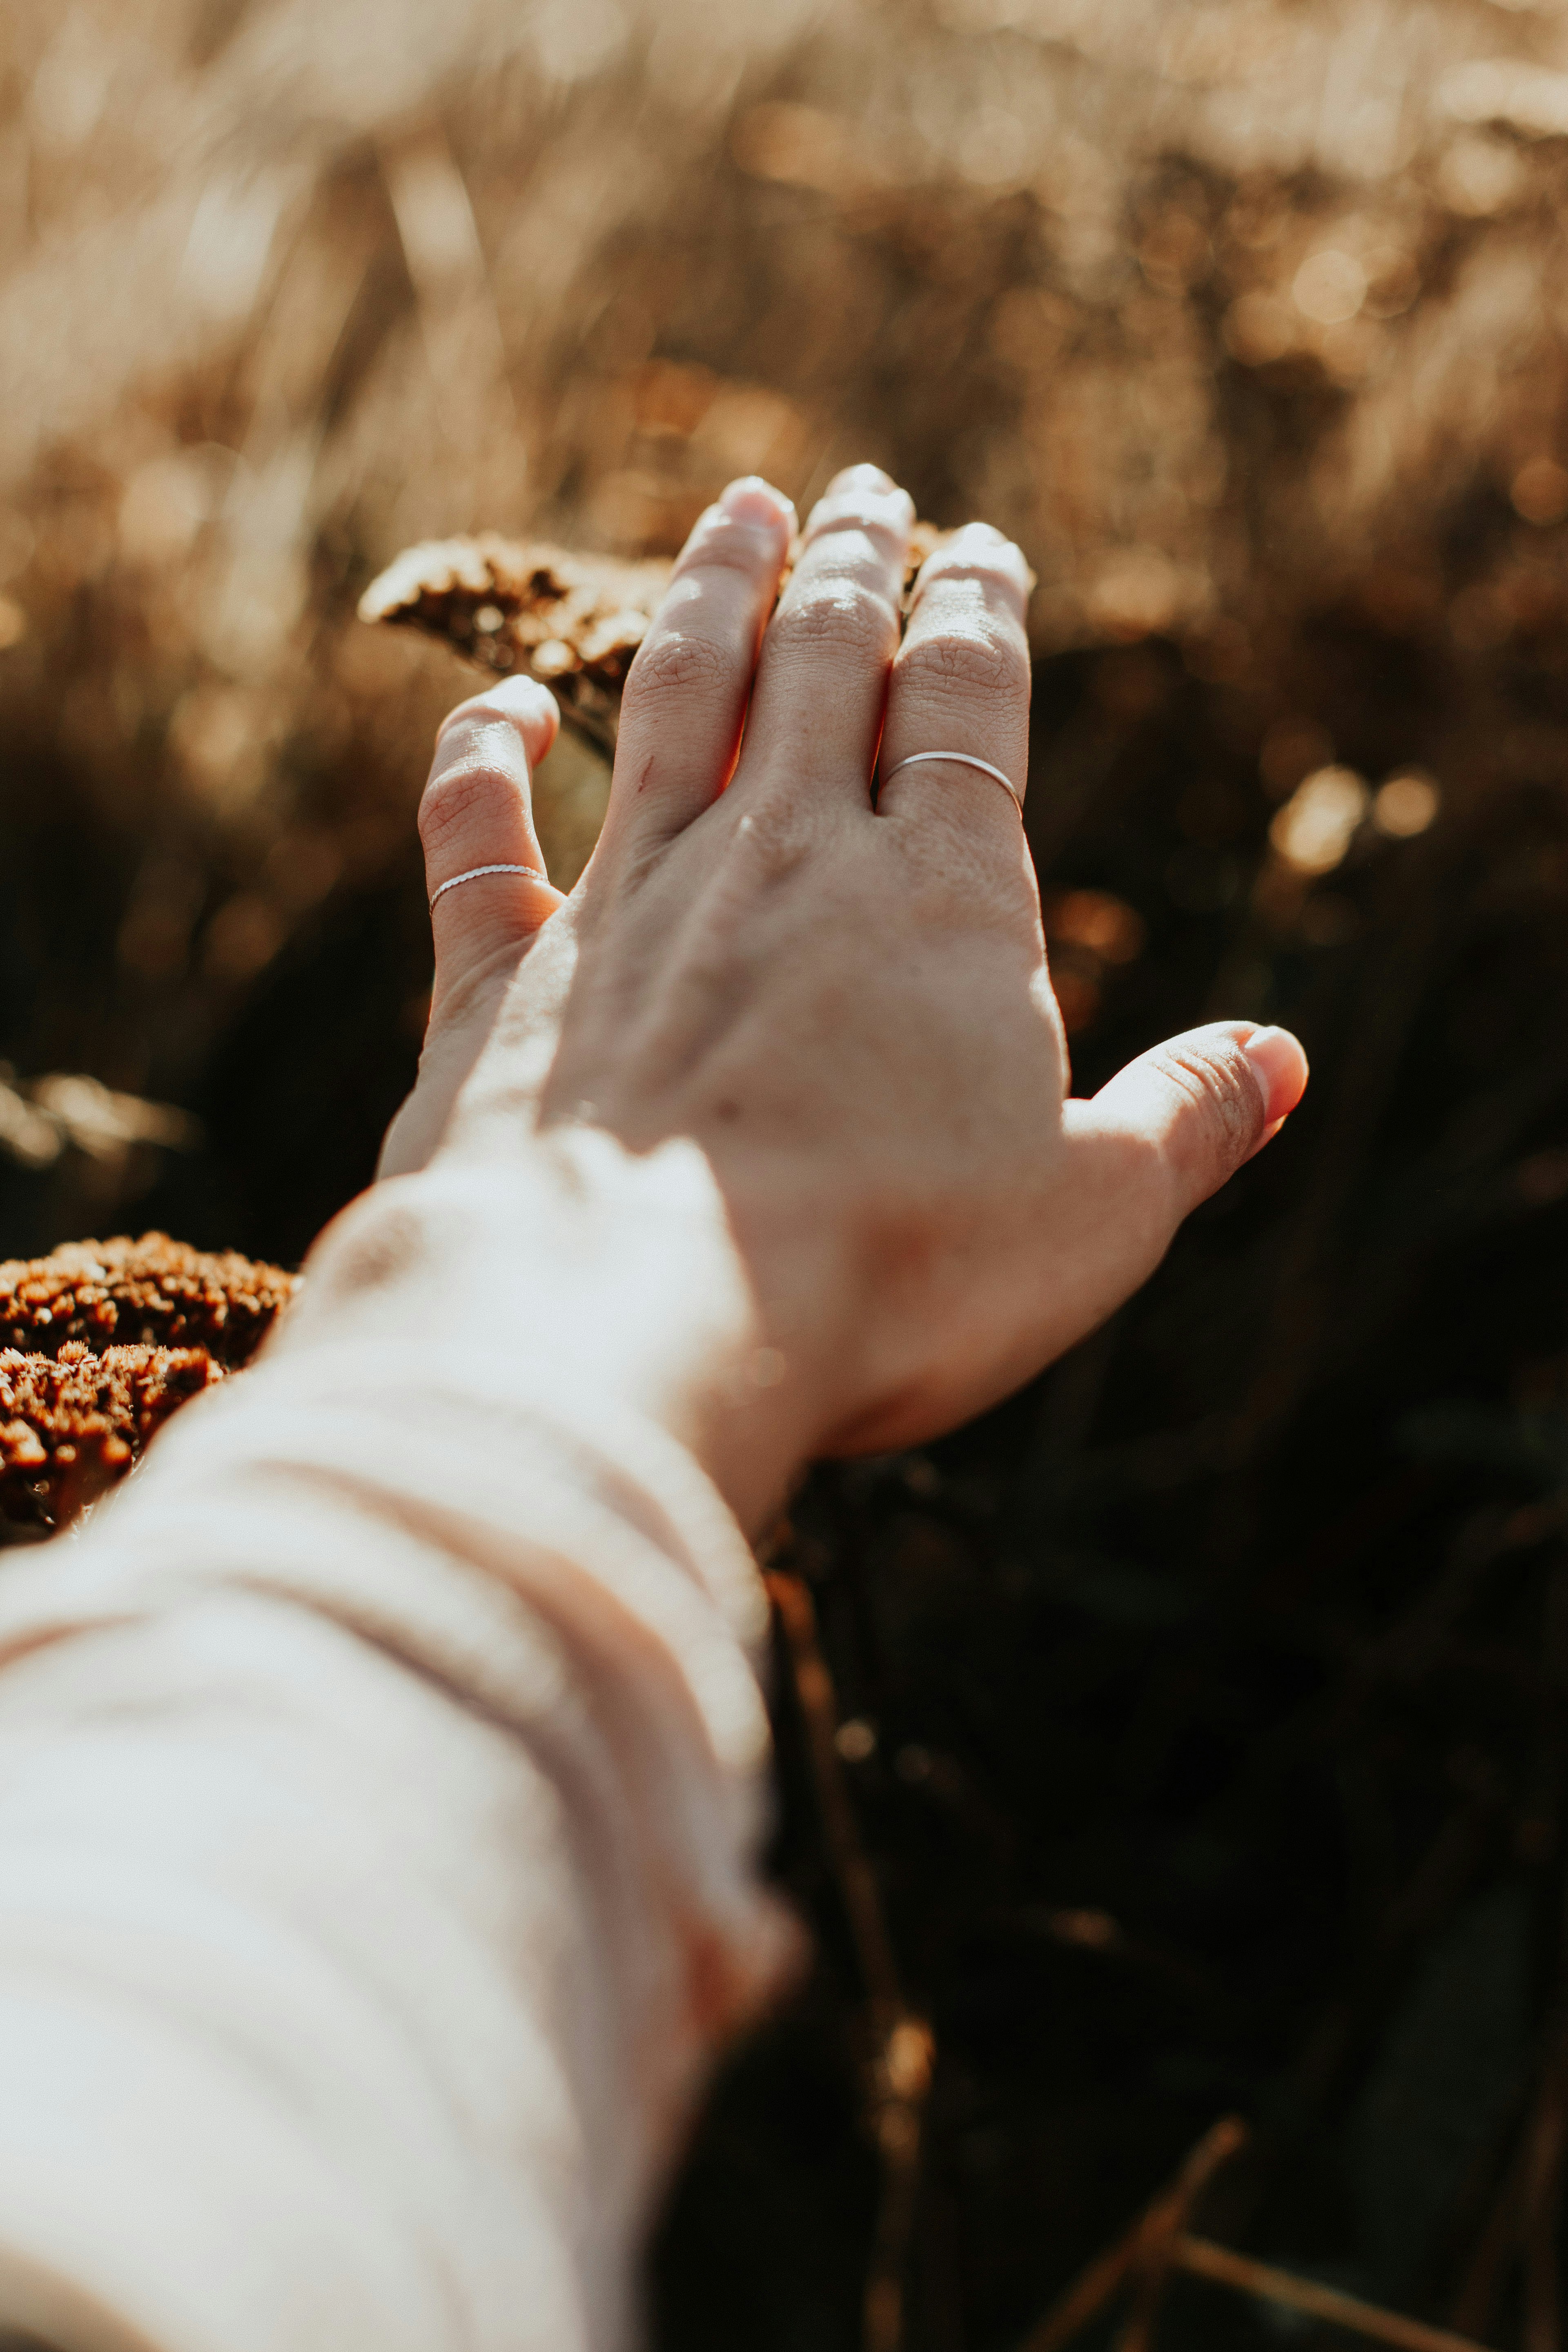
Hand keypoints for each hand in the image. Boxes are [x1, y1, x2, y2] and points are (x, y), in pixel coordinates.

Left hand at [357, 466, 1305, 1524]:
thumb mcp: (1092, 1215)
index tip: (983, 547)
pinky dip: (481, 757)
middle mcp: (780, 863)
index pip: (967, 705)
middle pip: (825, 666)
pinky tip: (501, 708)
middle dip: (852, 567)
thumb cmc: (886, 1279)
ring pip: (673, 699)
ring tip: (738, 512)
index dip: (980, 613)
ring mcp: (629, 908)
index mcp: (935, 902)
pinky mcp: (498, 984)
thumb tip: (1281, 1061)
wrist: (631, 1327)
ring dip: (709, 595)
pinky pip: (477, 833)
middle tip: (864, 491)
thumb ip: (1185, 1118)